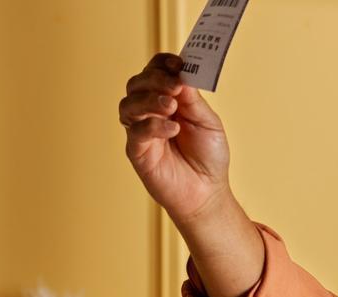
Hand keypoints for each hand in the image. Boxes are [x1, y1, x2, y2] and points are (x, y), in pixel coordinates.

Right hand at [119, 53, 232, 224]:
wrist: (207, 192)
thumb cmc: (208, 156)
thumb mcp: (208, 122)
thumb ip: (194, 100)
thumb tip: (182, 74)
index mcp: (168, 99)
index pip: (155, 72)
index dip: (162, 63)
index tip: (178, 63)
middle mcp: (149, 111)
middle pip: (138, 83)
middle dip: (156, 80)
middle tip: (175, 87)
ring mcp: (141, 130)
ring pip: (129, 104)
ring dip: (150, 100)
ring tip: (172, 106)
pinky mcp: (137, 151)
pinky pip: (136, 131)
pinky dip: (153, 125)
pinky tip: (173, 129)